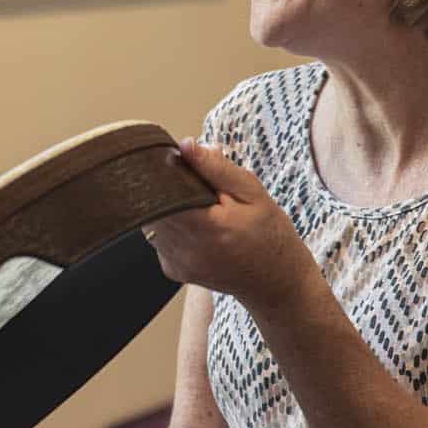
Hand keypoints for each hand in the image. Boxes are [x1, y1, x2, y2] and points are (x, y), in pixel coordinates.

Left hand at [149, 139, 317, 310]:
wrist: (275, 282)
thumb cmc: (269, 234)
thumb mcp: (253, 194)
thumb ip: (217, 169)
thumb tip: (185, 145)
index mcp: (208, 227)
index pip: (162, 192)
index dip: (164, 172)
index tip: (177, 162)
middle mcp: (187, 249)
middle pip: (154, 205)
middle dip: (168, 188)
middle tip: (195, 186)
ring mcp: (177, 263)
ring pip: (152, 221)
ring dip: (168, 208)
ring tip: (199, 209)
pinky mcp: (172, 270)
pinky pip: (158, 238)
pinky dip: (171, 227)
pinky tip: (196, 228)